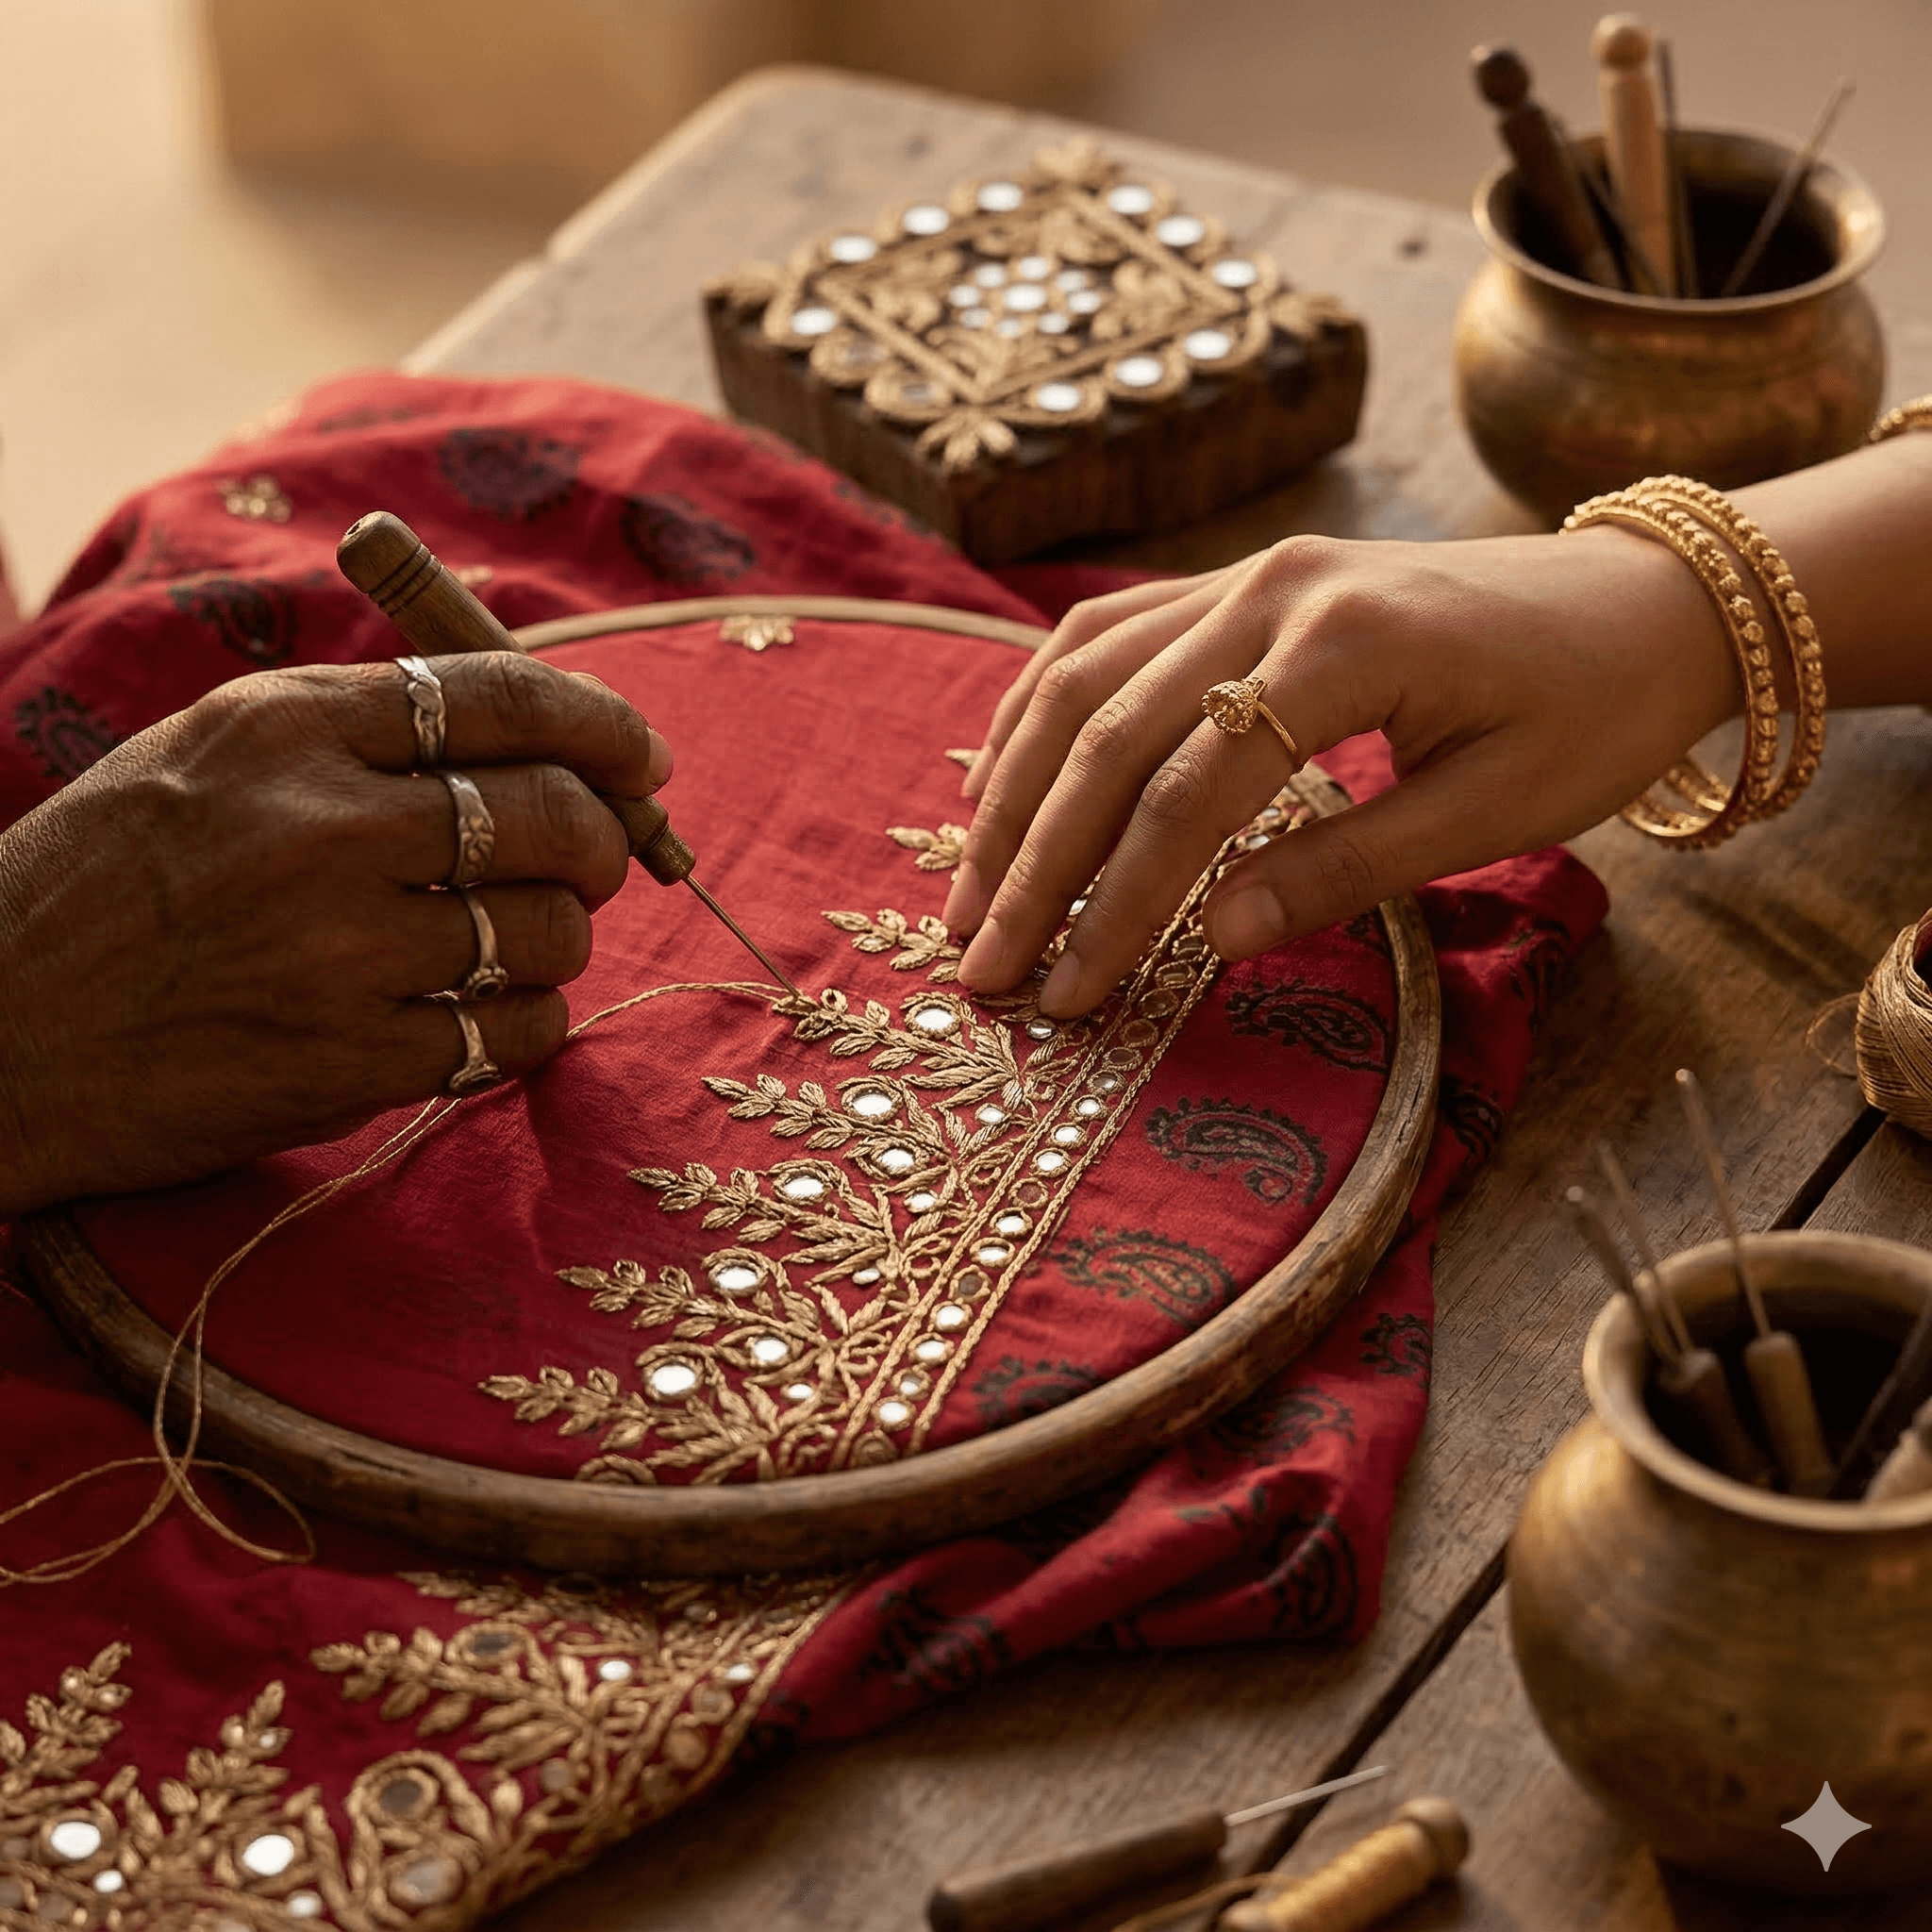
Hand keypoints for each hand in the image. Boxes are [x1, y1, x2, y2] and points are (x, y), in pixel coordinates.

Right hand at [0, 652, 670, 1212]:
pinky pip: (513, 1032)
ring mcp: (338, 950)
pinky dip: (529, 1022)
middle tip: (597, 859)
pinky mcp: (347, 1060)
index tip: (644, 758)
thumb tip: (533, 738)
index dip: (601, 726)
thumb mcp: (202, 758)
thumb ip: (353, 732)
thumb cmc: (102, 890)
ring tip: (517, 941)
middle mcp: (321, 826)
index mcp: (285, 726)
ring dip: (562, 937)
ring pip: (547, 929)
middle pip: (551, 814)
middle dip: (605, 838)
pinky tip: (490, 1013)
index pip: (500, 696)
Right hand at [945, 525, 1736, 1016]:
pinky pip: (1106, 640)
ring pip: (1080, 678)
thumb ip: (1345, 868)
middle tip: (978, 966)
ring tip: (970, 894)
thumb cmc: (1590, 712)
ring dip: (1013, 790)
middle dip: (1031, 862)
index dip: (1115, 905)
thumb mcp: (1494, 812)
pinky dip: (1042, 715)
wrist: (1647, 598)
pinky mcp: (1238, 581)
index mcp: (1344, 645)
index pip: (1186, 793)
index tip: (1066, 994)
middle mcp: (1271, 590)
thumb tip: (1213, 938)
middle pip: (1105, 733)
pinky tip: (1009, 785)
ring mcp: (1246, 573)